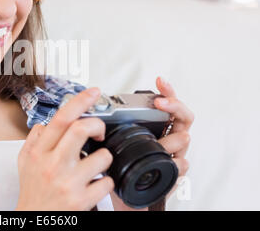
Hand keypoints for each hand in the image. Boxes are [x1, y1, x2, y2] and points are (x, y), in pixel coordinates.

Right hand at [16, 87, 114, 210]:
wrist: (34, 220)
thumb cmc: (32, 192)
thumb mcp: (24, 162)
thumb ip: (34, 140)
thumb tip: (45, 124)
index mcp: (40, 152)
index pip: (61, 119)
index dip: (80, 101)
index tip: (93, 92)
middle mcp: (53, 164)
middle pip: (80, 129)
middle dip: (97, 124)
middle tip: (99, 131)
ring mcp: (68, 182)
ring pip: (101, 156)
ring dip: (104, 157)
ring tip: (96, 164)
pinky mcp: (81, 200)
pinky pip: (106, 182)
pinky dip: (106, 181)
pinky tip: (96, 183)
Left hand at [111, 77, 193, 210]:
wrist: (123, 195)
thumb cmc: (120, 165)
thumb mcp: (112, 140)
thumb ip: (108, 124)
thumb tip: (91, 107)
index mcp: (156, 126)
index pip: (167, 103)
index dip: (166, 90)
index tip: (159, 81)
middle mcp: (169, 137)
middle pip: (183, 116)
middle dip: (174, 106)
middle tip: (161, 103)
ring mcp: (174, 153)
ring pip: (184, 139)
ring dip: (176, 138)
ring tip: (168, 139)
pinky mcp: (174, 172)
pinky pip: (182, 166)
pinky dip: (179, 163)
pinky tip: (175, 161)